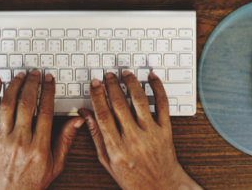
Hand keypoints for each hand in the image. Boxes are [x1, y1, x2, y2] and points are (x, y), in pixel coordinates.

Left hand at [0, 70, 83, 189]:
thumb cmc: (30, 183)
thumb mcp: (55, 166)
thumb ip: (65, 141)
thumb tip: (77, 121)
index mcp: (39, 148)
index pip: (46, 112)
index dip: (48, 92)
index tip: (50, 80)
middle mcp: (20, 140)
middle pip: (27, 104)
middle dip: (32, 84)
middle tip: (35, 73)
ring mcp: (3, 138)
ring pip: (8, 104)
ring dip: (14, 86)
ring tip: (20, 76)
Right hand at [82, 71, 199, 189]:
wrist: (161, 187)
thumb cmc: (132, 177)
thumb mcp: (108, 161)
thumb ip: (96, 136)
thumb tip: (85, 114)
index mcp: (117, 148)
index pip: (104, 115)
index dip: (98, 96)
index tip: (95, 84)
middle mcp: (134, 140)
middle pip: (120, 105)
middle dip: (112, 86)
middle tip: (108, 75)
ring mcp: (151, 134)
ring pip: (140, 101)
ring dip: (131, 83)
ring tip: (125, 73)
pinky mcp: (166, 131)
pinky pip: (162, 105)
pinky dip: (157, 88)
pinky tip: (151, 78)